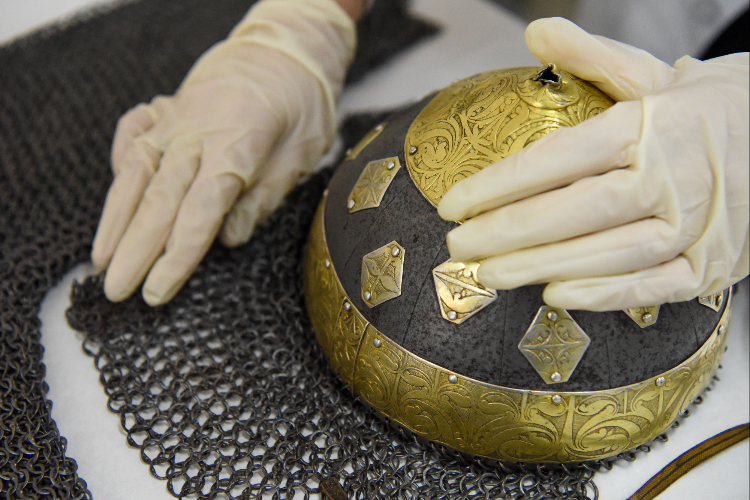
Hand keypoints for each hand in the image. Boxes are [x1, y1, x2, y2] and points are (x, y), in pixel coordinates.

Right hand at [91, 0, 355, 305]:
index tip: (157, 291)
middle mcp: (198, 134)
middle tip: (116, 291)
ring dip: (116, 219)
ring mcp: (177, 119)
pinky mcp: (167, 109)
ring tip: (100, 259)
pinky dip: (121, 164)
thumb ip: (265, 196)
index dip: (177, 256)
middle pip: (161, 200)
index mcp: (238, 146)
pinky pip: (134, 135)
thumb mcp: (303, 153)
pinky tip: (116, 193)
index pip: (200, 211)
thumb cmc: (304, 104)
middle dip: (135, 250)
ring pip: (137, 171)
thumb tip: (230, 239)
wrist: (286, 48)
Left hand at [438, 18, 748, 310]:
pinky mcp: (711, 263)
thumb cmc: (710, 111)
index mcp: (652, 124)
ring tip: (490, 273)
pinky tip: (556, 295)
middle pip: (576, 209)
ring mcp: (696, 224)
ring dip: (542, 266)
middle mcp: (673, 175)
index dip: (500, 184)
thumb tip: (537, 33)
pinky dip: (604, 294)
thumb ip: (593, 57)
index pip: (560, 157)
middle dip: (508, 232)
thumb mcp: (655, 74)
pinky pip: (654, 286)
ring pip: (609, 252)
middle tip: (459, 245)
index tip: (454, 202)